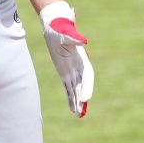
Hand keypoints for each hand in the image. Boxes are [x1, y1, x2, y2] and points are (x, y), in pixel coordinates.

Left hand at [40, 1, 93, 117]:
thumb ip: (74, 37)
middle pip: (83, 86)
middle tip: (81, 112)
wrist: (55, 27)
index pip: (87, 76)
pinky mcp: (64, 73)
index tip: (86, 98)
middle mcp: (79, 67)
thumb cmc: (61, 28)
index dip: (87, 87)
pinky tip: (72, 108)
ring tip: (78, 115)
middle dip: (82, 99)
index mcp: (82, 59)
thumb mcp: (66, 33)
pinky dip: (70, 97)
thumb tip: (83, 41)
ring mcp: (72, 71)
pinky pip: (68, 88)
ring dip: (77, 102)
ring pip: (76, 89)